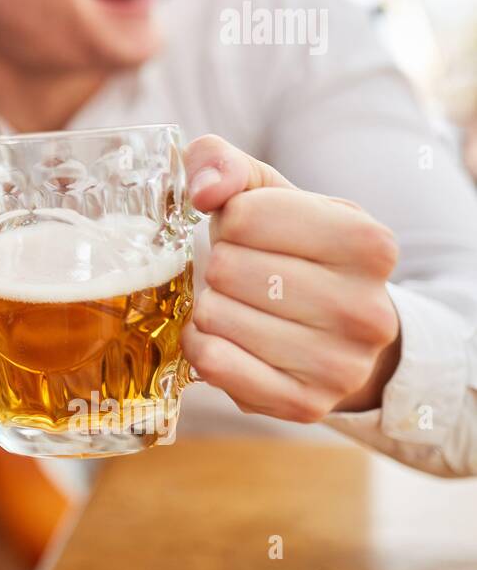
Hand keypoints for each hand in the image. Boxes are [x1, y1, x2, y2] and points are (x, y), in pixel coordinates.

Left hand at [180, 134, 401, 420]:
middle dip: (220, 265)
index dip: (230, 221)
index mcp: (369, 242)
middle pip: (227, 268)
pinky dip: (200, 344)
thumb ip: (224, 165)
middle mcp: (366, 309)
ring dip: (209, 306)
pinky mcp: (303, 404)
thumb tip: (204, 190)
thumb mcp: (268, 194)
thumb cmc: (291, 250)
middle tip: (244, 275)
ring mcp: (340, 365)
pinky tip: (224, 337)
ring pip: (215, 316)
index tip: (252, 234)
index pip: (244, 216)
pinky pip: (213, 362)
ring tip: (242, 305)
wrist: (335, 330)